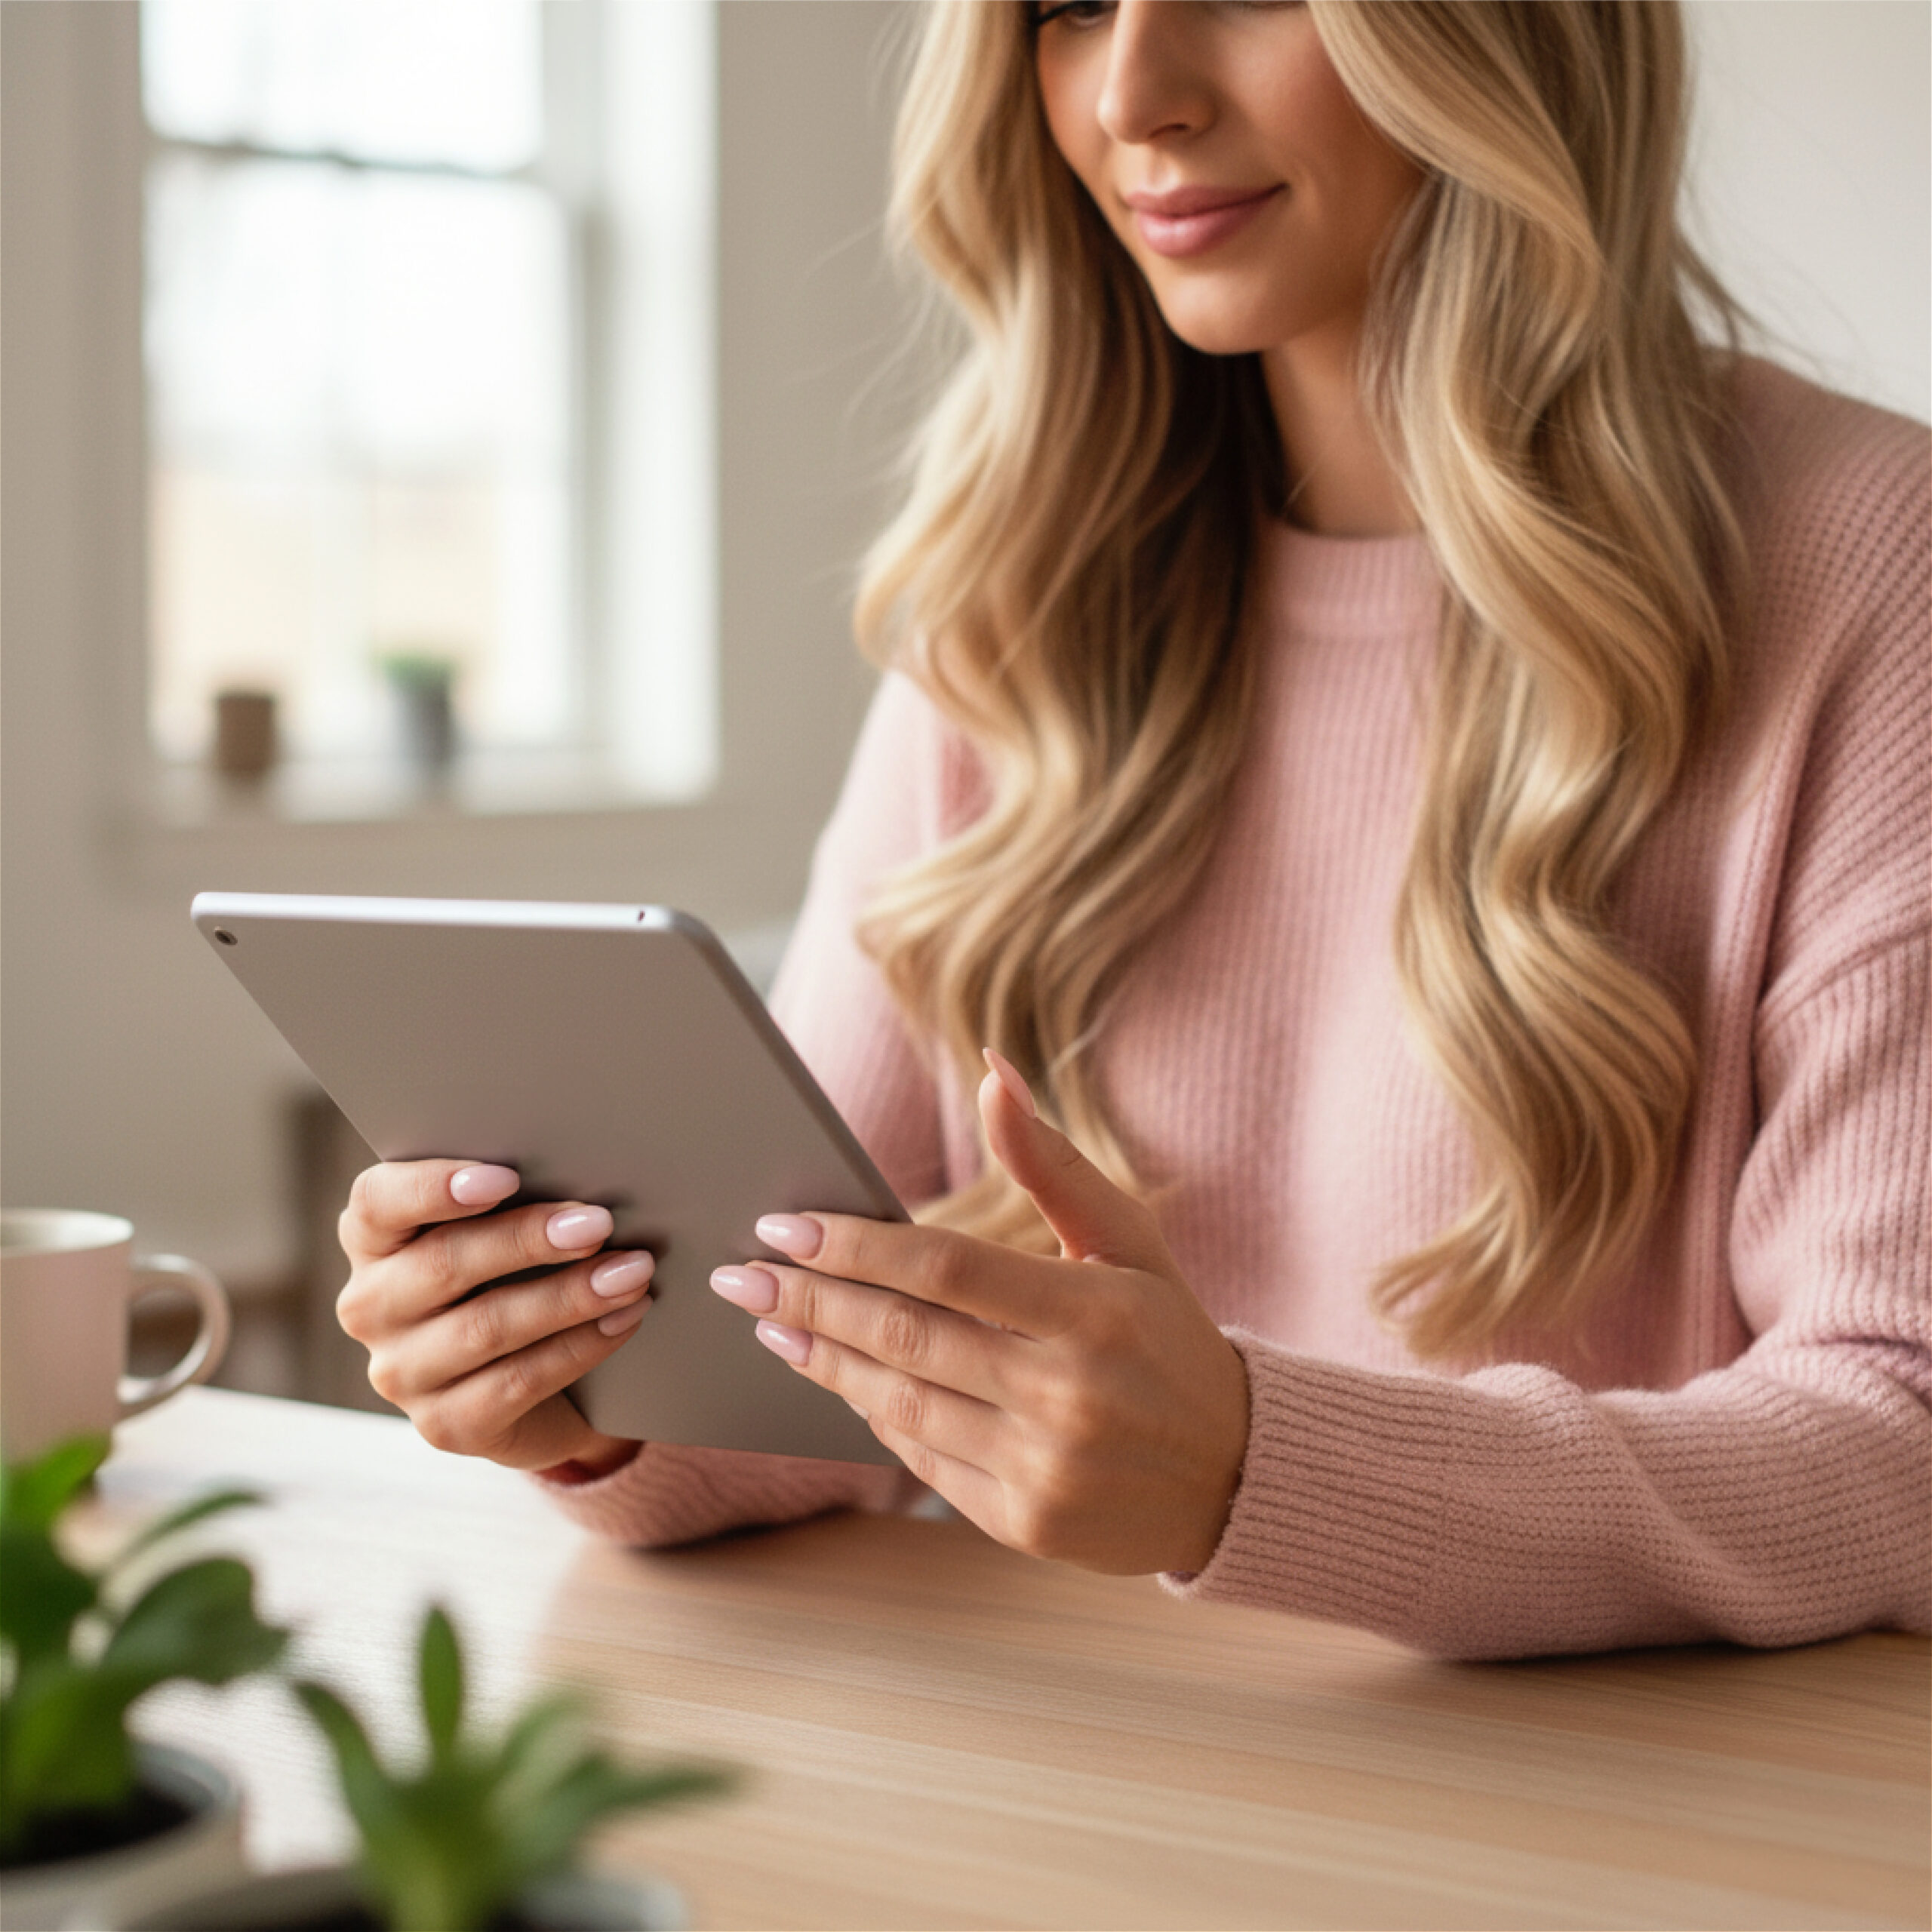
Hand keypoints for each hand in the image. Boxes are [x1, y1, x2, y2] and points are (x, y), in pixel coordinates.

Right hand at [335, 1160, 647, 1478]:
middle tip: (599, 1223)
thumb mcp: (506, 1231)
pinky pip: (516, 1382)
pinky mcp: (444, 1425)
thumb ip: (517, 1200)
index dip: (434, 1187)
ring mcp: (402, 1373)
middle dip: (528, 1239)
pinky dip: (579, 1346)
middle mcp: (371, 1306)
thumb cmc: (521, 1276)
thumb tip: (581, 1168)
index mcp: (374, 1239)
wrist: (541, 1386)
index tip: (506, 1176)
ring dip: (569, 1296)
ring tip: (631, 1272)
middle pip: (443, 1263)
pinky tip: (624, 1320)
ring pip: (485, 1327)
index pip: (379, 1202)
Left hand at [709, 1051, 1249, 1573]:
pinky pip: (924, 1459)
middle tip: (743, 1277)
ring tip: (772, 1324)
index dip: (855, 1247)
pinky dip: (875, 1413)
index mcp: (1094, 1314)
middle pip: (906, 1339)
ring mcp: (1044, 1468)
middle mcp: (1068, 1396)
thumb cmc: (1170, 1335)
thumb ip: (1052, 1159)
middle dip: (811, 1303)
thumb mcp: (1129, 1238)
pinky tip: (840, 1376)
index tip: (785, 1226)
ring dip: (825, 1360)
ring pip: (901, 1405)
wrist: (1233, 1473)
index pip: (945, 1271)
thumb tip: (990, 1067)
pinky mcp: (1025, 1523)